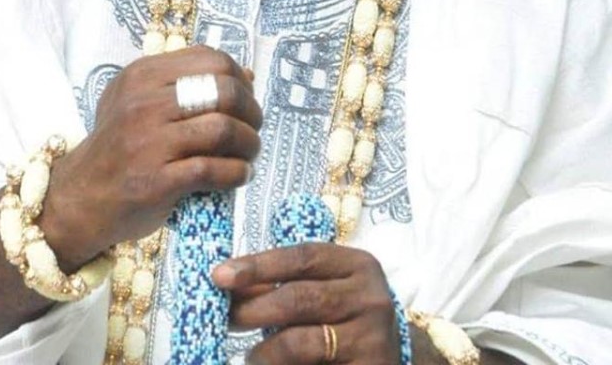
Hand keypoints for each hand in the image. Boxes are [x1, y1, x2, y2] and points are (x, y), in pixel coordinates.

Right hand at [41, 47, 261, 267]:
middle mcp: (144, 103)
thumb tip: (247, 74)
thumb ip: (186, 82)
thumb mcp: (139, 100)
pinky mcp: (156, 181)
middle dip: (251, 110)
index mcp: (142, 75)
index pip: (211, 60)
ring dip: (249, 143)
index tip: (246, 96)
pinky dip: (237, 172)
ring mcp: (149, 142)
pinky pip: (212, 170)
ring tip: (250, 152)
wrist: (79, 197)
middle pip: (223, 91)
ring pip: (223, 129)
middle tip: (254, 126)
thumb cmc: (118, 146)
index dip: (239, 77)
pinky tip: (240, 174)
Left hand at [212, 243, 400, 363]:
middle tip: (225, 317)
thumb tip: (231, 282)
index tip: (220, 275)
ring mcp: (372, 339)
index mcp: (359, 265)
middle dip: (253, 308)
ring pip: (301, 342)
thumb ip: (287, 285)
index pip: (302, 257)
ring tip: (249, 357)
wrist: (391, 360)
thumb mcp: (325, 291)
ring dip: (264, 351)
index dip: (258, 265)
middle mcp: (371, 298)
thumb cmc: (347, 318)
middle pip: (299, 298)